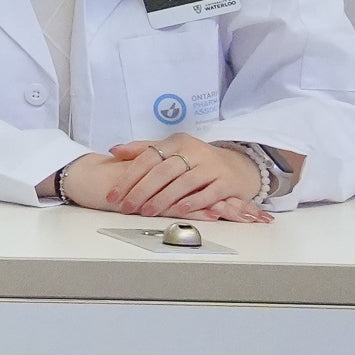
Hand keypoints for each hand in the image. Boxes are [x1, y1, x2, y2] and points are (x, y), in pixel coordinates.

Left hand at [71, 139, 270, 221]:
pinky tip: (178, 211)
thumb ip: (144, 150)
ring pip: (183, 183)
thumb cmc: (198, 160)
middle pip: (162, 171)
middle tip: (126, 207)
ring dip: (163, 199)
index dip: (129, 177)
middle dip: (141, 191)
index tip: (114, 194)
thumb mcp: (172, 150)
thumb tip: (114, 150)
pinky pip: (208, 193)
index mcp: (176, 142)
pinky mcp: (227, 181)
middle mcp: (193, 151)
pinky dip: (193, 202)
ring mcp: (211, 166)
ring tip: (146, 212)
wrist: (240, 165)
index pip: (147, 158)